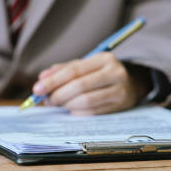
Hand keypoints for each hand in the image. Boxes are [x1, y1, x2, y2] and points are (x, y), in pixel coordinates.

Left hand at [32, 52, 149, 114]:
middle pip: (79, 86)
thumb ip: (63, 70)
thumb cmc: (101, 74)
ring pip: (86, 101)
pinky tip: (71, 109)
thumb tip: (42, 78)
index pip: (74, 70)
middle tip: (46, 100)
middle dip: (58, 94)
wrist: (132, 83)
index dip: (53, 81)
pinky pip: (93, 112)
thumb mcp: (86, 66)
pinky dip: (77, 112)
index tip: (37, 89)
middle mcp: (115, 73)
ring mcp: (120, 90)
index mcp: (104, 58)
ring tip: (58, 104)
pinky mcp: (120, 105)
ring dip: (67, 104)